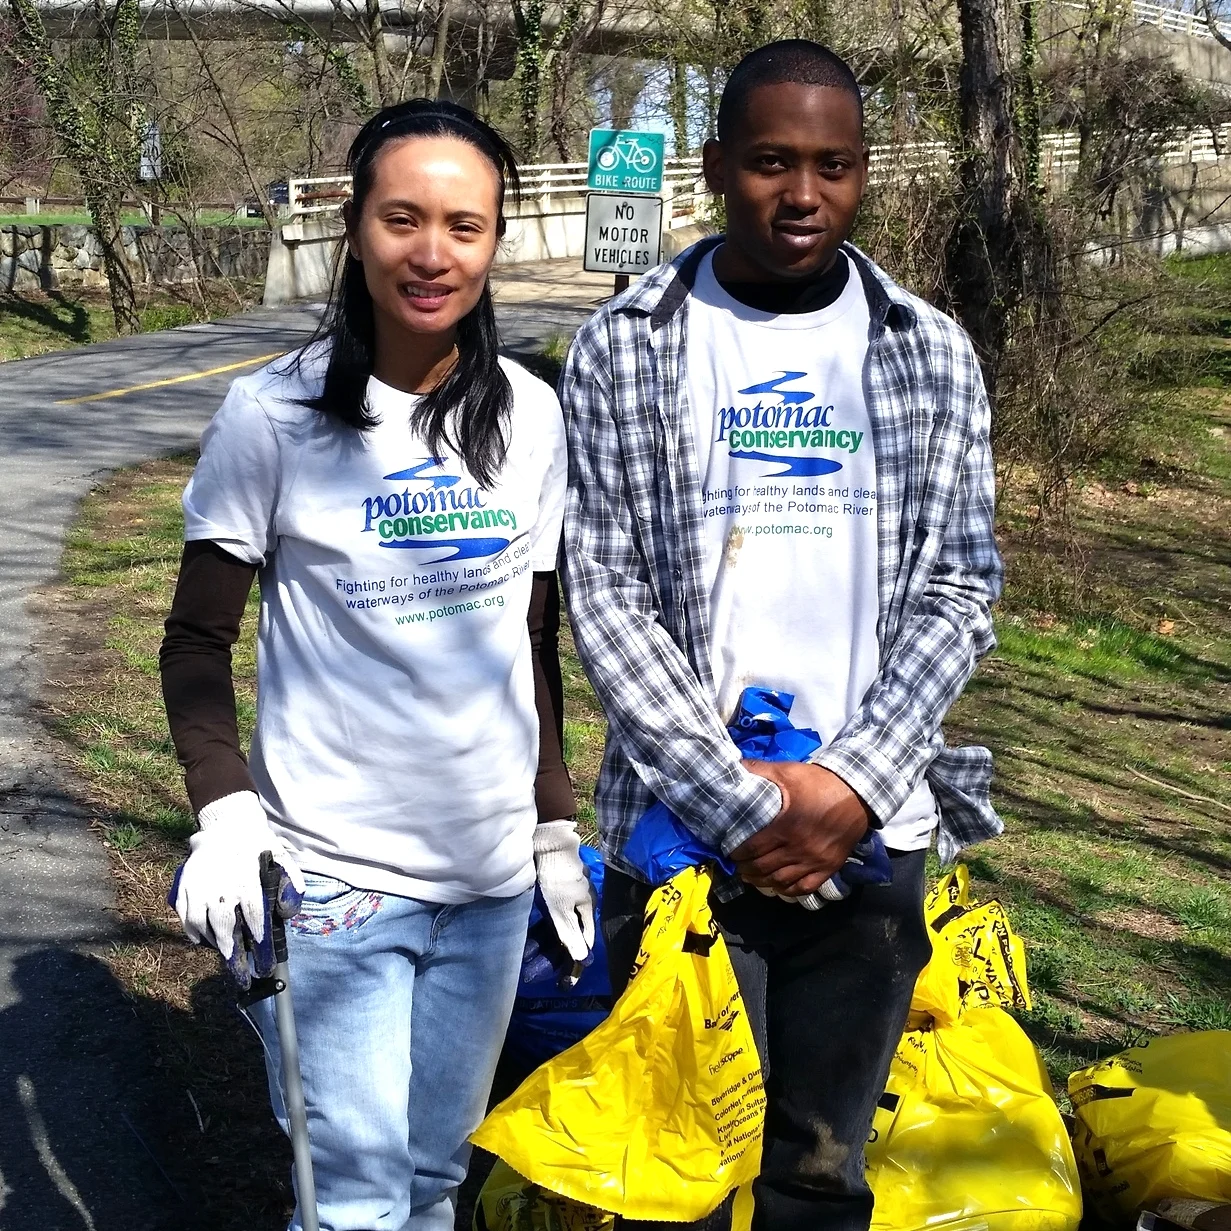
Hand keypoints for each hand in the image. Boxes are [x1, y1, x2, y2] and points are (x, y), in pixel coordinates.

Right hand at [172, 792, 305, 965]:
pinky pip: (185, 916)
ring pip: (201, 925)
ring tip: (224, 955)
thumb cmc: (257, 844)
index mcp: (248, 881)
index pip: (254, 918)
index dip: (259, 942)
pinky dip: (191, 932)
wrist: (227, 823)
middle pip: (225, 928)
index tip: (264, 960)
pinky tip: (202, 940)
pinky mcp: (185, 886)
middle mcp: (222, 887)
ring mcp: (200, 887)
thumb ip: (290, 883)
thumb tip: (287, 913)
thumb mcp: (281, 857)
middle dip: (234, 955)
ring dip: (213, 944)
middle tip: (242, 975)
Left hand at [533, 819, 595, 962]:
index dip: (584, 944)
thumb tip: (583, 958)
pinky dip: (563, 897)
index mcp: (589, 903)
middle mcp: (589, 890)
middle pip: (584, 914)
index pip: (590, 930)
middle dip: (577, 928)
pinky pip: (568, 888)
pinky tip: (554, 896)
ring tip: (559, 918)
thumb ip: (571, 933)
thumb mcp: (561, 911)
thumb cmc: (557, 882)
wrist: (551, 846)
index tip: (579, 959)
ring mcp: (580, 876)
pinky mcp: (569, 867)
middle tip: (566, 940)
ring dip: (570, 910)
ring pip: (576, 900)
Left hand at [730, 761, 871, 897]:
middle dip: (745, 868)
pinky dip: (786, 890)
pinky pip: (803, 888)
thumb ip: (760, 770)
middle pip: (763, 868)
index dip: (736, 853)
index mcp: (786, 826)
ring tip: (751, 876)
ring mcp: (814, 861)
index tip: (729, 851)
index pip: (752, 848)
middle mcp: (799, 848)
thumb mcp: (788, 771)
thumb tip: (734, 766)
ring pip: (780, 881)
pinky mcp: (828, 868)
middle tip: (737, 864)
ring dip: (761, 881)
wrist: (857, 793)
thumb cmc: (819, 782)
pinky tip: (777, 885)